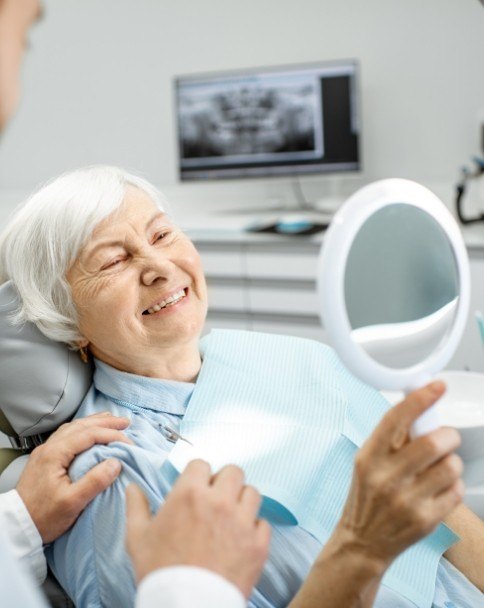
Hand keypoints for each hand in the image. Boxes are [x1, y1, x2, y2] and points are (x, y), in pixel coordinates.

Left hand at [16, 412, 130, 542]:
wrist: (18, 527)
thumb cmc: (44, 517)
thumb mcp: (72, 503)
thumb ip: (94, 481)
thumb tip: (116, 463)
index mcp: (55, 454)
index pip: (88, 434)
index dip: (111, 434)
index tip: (129, 442)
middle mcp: (49, 447)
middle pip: (80, 425)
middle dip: (105, 422)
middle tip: (125, 422)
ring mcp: (45, 452)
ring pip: (73, 428)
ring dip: (94, 423)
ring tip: (111, 421)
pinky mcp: (45, 459)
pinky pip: (67, 435)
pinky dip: (83, 429)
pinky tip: (89, 432)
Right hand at [126, 459, 270, 598]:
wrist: (185, 607)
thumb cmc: (160, 572)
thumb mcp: (138, 538)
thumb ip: (136, 507)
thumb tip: (132, 488)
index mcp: (189, 493)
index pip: (202, 464)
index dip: (198, 475)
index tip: (196, 488)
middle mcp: (219, 501)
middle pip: (233, 472)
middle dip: (225, 482)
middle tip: (217, 499)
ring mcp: (242, 521)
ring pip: (252, 493)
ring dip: (242, 501)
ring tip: (231, 517)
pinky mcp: (258, 543)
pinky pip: (263, 523)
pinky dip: (254, 529)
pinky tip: (241, 539)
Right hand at [335, 381, 463, 570]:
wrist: (362, 541)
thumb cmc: (367, 495)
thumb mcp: (367, 461)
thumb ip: (391, 438)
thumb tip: (418, 404)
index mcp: (369, 456)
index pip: (395, 419)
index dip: (420, 398)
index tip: (437, 385)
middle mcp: (386, 477)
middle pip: (433, 442)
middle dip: (448, 435)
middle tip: (446, 437)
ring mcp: (407, 500)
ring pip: (451, 466)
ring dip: (452, 461)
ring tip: (440, 467)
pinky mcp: (426, 520)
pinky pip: (456, 490)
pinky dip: (453, 484)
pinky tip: (438, 488)